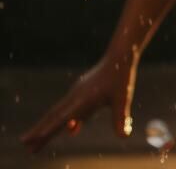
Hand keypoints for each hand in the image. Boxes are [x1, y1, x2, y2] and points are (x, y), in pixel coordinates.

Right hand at [21, 57, 136, 151]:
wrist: (119, 56)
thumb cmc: (121, 77)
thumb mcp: (123, 98)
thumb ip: (120, 117)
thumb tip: (123, 136)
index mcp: (84, 99)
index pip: (64, 117)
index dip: (51, 128)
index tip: (37, 137)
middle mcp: (75, 96)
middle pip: (54, 116)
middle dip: (39, 131)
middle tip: (25, 144)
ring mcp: (76, 94)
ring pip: (57, 113)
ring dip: (45, 126)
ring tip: (35, 140)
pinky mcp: (80, 93)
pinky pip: (65, 109)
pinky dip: (58, 119)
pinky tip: (71, 128)